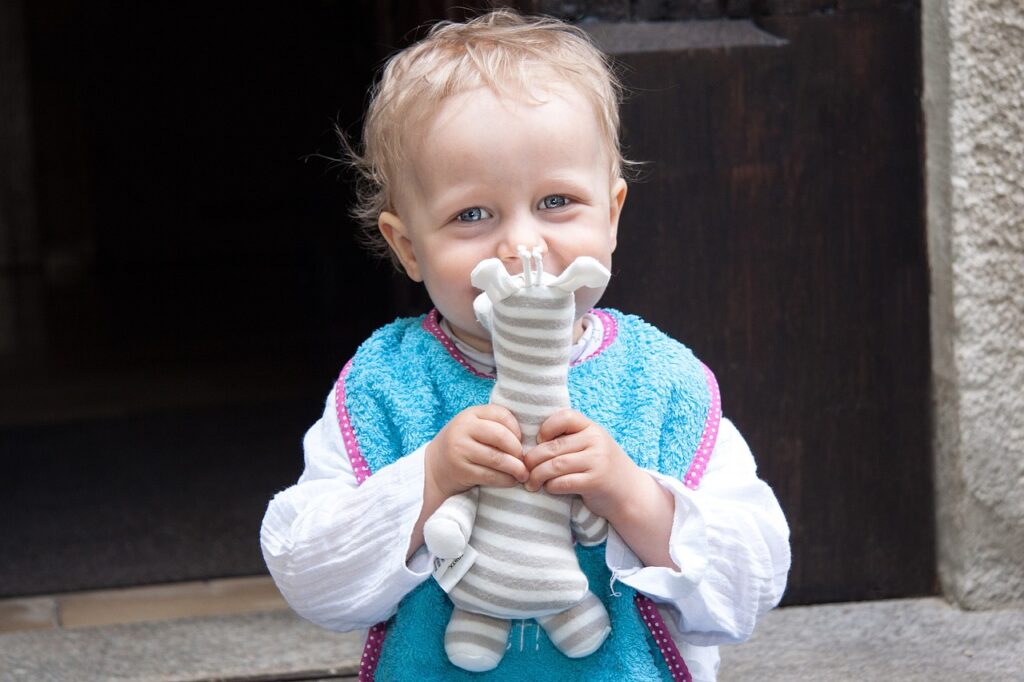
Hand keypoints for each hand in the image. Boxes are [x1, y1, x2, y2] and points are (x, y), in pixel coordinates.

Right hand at [425, 404, 527, 498]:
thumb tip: (527, 440)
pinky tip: (511, 481)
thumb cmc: (464, 445)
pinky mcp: (461, 471)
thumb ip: (495, 425)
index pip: (501, 415)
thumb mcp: (474, 427)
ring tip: (523, 473)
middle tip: (524, 459)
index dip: (516, 429)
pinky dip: (505, 480)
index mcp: (470, 414)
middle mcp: (463, 429)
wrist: (434, 467)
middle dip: (517, 450)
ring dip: (515, 468)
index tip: (520, 440)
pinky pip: (490, 476)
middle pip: (501, 436)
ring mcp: (460, 450)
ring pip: (497, 458)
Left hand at [523, 409, 643, 518]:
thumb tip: (530, 443)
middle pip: (553, 446)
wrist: (631, 493)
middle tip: (524, 469)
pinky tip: (549, 488)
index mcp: (592, 428)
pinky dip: (551, 486)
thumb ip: (570, 439)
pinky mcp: (595, 482)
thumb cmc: (602, 468)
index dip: (546, 429)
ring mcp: (597, 461)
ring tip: (531, 482)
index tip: (539, 442)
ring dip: (538, 475)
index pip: (564, 417)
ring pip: (555, 465)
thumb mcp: (592, 445)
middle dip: (533, 459)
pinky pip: (563, 482)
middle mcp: (596, 441)